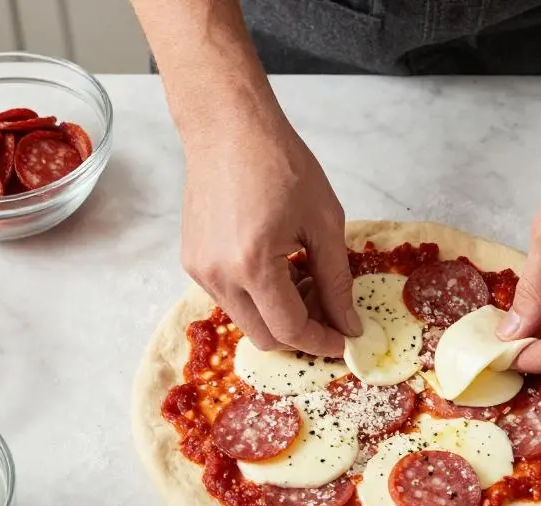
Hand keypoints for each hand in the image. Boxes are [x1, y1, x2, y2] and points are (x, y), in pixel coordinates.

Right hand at [180, 117, 359, 356]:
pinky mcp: (192, 262)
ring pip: (246, 320)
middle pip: (264, 337)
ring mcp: (200, 270)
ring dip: (278, 315)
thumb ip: (337, 280)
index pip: (290, 329)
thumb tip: (348, 324)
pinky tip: (278, 267)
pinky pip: (229, 299)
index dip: (321, 342)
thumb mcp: (324, 220)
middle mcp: (219, 275)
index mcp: (254, 264)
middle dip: (300, 333)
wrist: (228, 129)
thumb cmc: (280, 163)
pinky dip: (257, 297)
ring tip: (303, 279)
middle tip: (328, 309)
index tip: (343, 340)